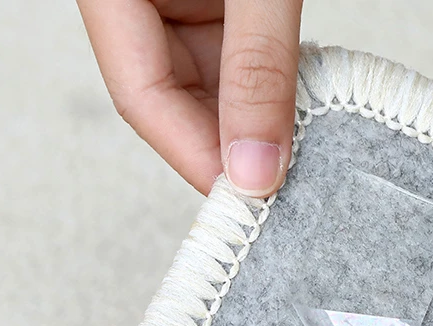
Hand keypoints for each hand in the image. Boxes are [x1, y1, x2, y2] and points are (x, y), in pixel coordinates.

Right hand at [77, 0, 303, 196]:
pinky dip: (262, 89)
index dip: (196, 156)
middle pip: (168, 100)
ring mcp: (171, 2)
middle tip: (279, 185)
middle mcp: (133, 1)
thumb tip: (256, 169)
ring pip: (201, 86)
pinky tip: (296, 108)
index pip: (140, 97)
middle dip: (227, 146)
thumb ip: (258, 66)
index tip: (247, 199)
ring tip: (299, 146)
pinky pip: (227, 60)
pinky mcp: (207, 3)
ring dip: (250, 121)